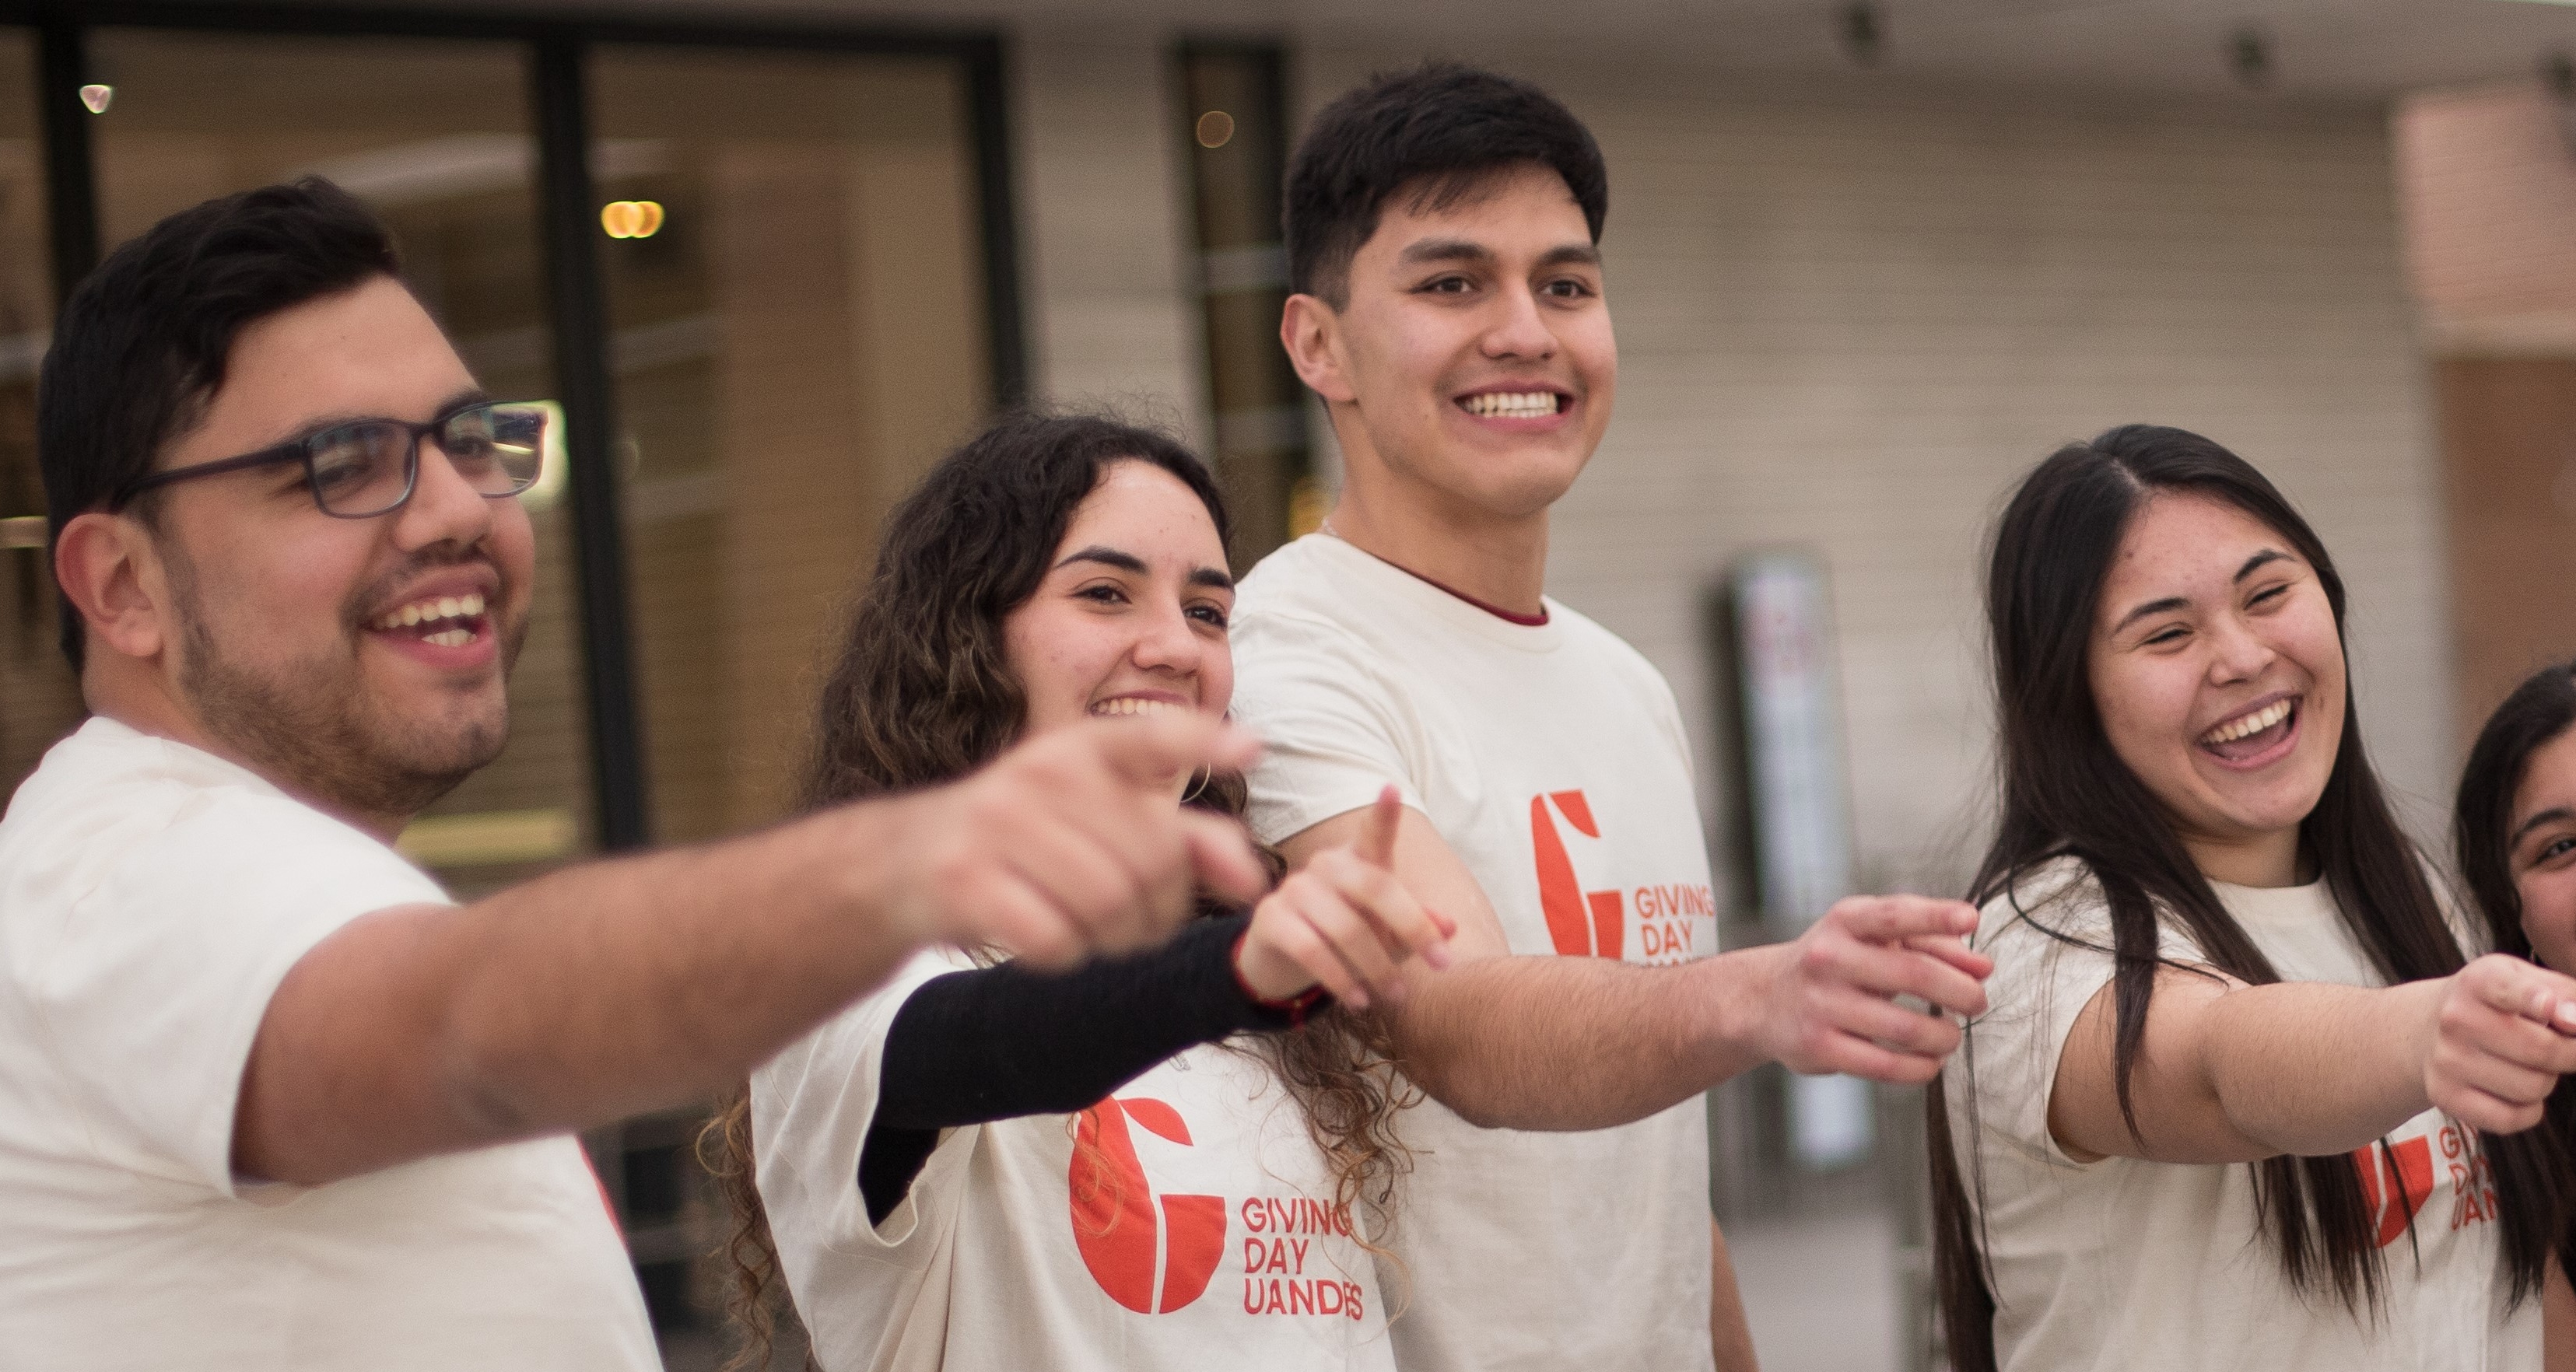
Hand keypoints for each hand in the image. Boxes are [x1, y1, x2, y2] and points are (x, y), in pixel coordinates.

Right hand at [895, 713, 1269, 968]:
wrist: (908, 862)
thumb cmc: (1029, 840)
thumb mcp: (1099, 818)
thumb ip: (1184, 841)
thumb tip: (1253, 879)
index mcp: (1079, 749)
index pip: (1152, 736)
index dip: (1204, 741)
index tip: (1252, 749)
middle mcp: (1038, 774)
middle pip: (1150, 858)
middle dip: (1160, 908)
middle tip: (1139, 923)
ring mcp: (996, 824)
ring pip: (1107, 903)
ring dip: (1116, 937)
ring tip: (1098, 932)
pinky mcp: (963, 880)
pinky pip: (1054, 937)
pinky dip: (1066, 953)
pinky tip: (1051, 938)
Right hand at [1234, 787, 1456, 1009]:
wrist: (1281, 962)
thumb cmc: (1346, 939)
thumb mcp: (1385, 932)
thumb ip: (1417, 925)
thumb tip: (1449, 927)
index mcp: (1356, 860)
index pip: (1373, 832)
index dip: (1383, 813)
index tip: (1392, 789)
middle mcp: (1325, 866)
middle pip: (1375, 887)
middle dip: (1413, 928)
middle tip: (1442, 965)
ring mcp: (1294, 889)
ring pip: (1346, 928)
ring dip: (1378, 967)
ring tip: (1397, 996)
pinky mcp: (1271, 919)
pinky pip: (1312, 950)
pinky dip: (1341, 980)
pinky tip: (1359, 1001)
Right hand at [1744, 894, 1992, 1083]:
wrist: (1764, 999)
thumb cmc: (1834, 963)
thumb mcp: (1870, 938)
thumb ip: (1929, 943)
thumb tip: (1983, 967)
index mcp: (1845, 921)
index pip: (1895, 915)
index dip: (1936, 916)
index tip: (1971, 919)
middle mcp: (1829, 958)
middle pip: (1914, 974)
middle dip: (1961, 992)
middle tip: (1978, 1002)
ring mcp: (1821, 1004)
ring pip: (1906, 1028)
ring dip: (1945, 1036)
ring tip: (1951, 1036)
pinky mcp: (1820, 1047)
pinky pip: (1887, 1065)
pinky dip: (1922, 1068)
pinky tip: (1930, 1061)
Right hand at [2422, 954, 2575, 1132]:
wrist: (2425, 1030)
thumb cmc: (2490, 1005)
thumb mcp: (2520, 978)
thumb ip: (2561, 991)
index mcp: (2478, 982)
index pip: (2507, 989)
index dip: (2536, 999)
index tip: (2555, 1009)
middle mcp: (2455, 1018)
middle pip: (2542, 1050)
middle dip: (2571, 1053)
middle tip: (2568, 1048)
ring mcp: (2447, 1060)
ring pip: (2533, 1087)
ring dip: (2546, 1080)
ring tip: (2529, 1065)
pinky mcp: (2446, 1096)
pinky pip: (2512, 1118)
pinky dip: (2528, 1110)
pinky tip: (2516, 1091)